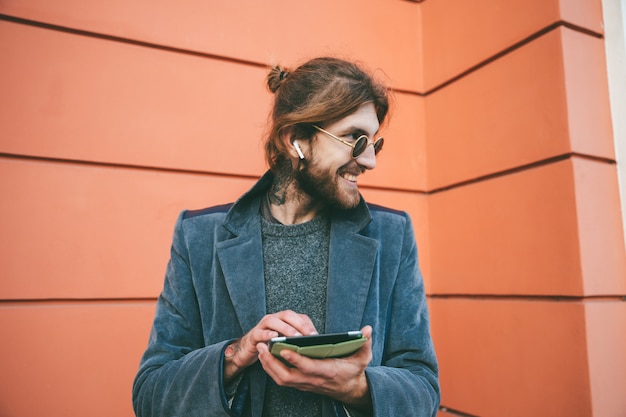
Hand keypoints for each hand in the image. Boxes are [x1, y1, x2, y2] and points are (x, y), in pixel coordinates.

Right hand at [223, 310, 317, 381]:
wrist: (249, 349)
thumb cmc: (271, 345)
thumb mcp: (287, 342)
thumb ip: (298, 340)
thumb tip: (314, 346)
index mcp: (284, 320)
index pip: (299, 317)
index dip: (308, 325)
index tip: (317, 336)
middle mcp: (274, 319)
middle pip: (288, 315)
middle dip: (300, 325)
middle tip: (309, 336)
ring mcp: (263, 326)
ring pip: (273, 321)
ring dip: (285, 329)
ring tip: (295, 337)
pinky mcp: (253, 335)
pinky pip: (259, 333)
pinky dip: (266, 334)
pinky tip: (274, 338)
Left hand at [256, 325, 373, 410]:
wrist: (350, 389)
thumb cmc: (354, 371)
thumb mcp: (363, 357)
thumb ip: (364, 343)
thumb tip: (368, 329)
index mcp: (327, 372)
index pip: (308, 367)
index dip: (296, 359)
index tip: (284, 349)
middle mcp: (313, 380)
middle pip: (287, 376)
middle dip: (272, 362)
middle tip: (262, 346)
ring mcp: (305, 384)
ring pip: (281, 379)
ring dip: (268, 365)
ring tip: (260, 349)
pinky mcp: (300, 384)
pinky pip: (281, 379)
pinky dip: (271, 369)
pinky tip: (265, 357)